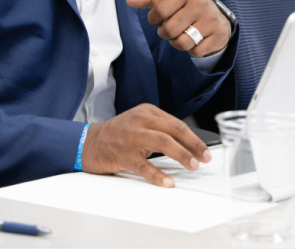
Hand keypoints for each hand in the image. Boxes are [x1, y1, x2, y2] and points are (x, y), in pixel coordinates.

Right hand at [81, 104, 211, 186]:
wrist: (90, 142)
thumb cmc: (118, 134)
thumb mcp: (140, 122)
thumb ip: (160, 128)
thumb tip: (187, 145)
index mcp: (148, 111)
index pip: (176, 124)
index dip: (193, 138)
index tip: (204, 150)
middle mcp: (141, 121)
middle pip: (174, 131)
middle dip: (193, 145)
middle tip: (204, 158)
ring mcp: (132, 137)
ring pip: (163, 143)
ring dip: (182, 155)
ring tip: (193, 166)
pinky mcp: (124, 154)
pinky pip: (145, 166)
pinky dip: (158, 175)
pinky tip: (168, 182)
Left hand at [126, 0, 230, 56]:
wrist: (217, 19)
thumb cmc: (187, 8)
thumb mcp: (169, 0)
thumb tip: (130, 0)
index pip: (159, 10)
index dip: (155, 20)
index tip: (160, 19)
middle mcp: (200, 3)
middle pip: (169, 29)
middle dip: (166, 33)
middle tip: (172, 29)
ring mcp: (211, 19)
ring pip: (182, 43)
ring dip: (177, 43)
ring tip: (183, 34)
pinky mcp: (219, 34)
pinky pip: (196, 51)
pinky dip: (192, 49)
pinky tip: (197, 40)